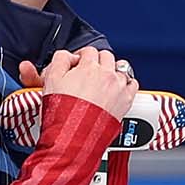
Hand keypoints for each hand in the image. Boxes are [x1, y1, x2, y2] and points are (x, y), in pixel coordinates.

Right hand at [20, 48, 137, 119]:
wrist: (75, 133)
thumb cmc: (64, 111)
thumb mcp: (52, 79)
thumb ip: (60, 60)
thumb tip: (67, 56)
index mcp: (89, 67)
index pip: (89, 51)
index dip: (82, 56)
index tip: (79, 64)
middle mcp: (107, 74)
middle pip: (107, 56)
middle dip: (98, 61)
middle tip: (90, 70)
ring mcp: (119, 87)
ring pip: (122, 68)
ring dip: (113, 71)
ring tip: (105, 79)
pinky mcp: (126, 100)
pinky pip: (132, 84)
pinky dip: (127, 84)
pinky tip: (118, 88)